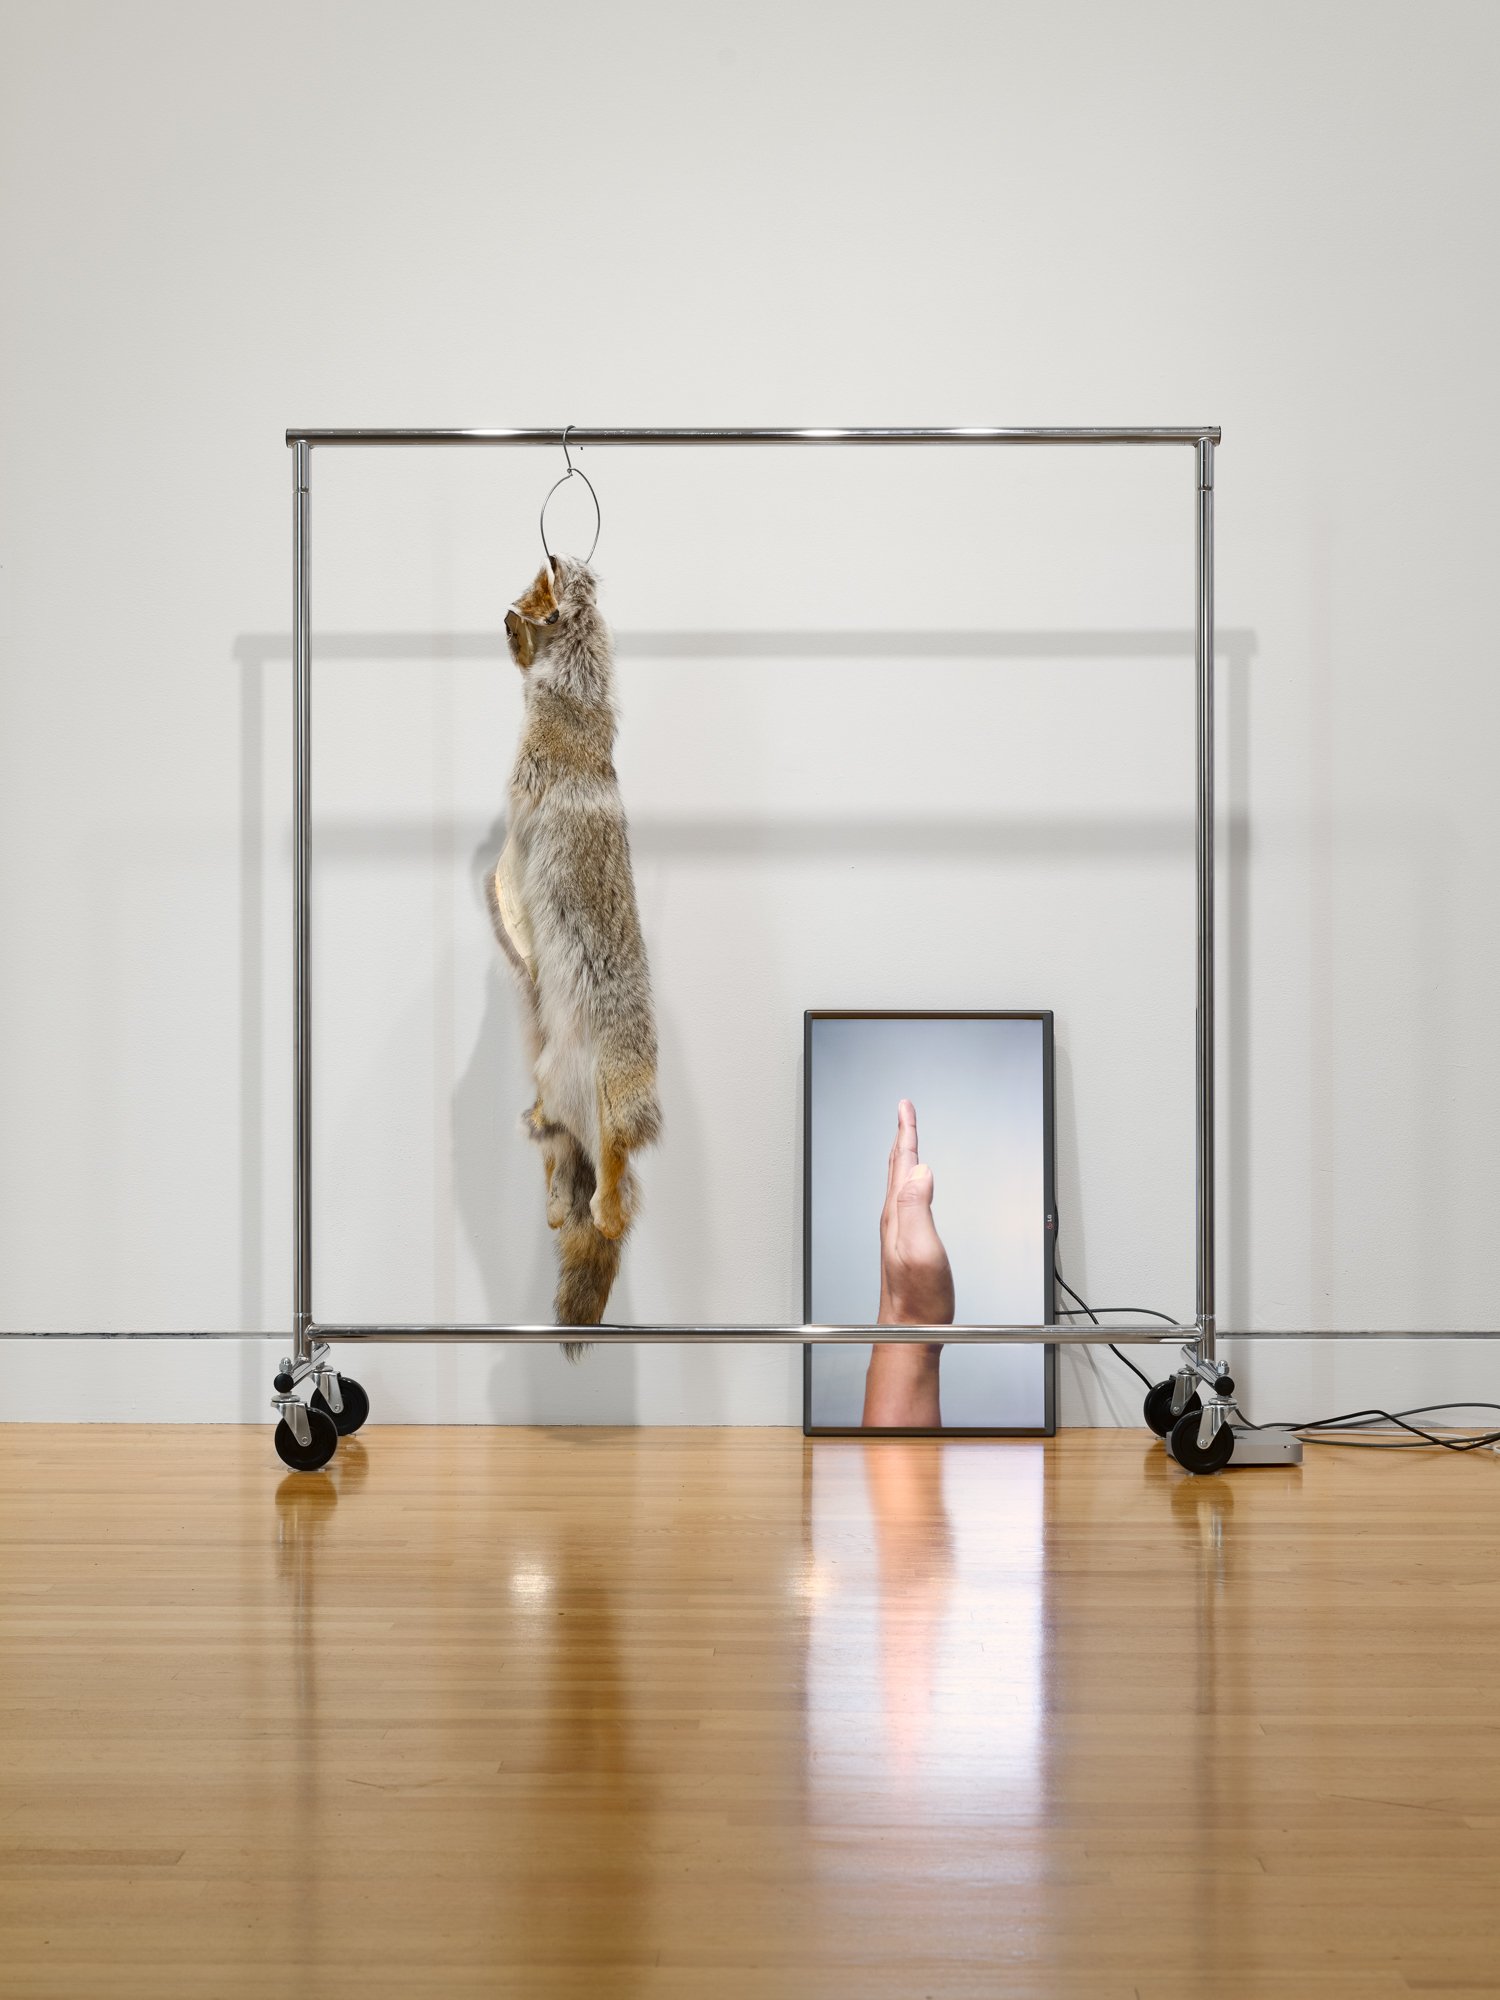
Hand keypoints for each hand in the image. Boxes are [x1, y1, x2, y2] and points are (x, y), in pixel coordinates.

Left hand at [877, 1100, 954, 1328]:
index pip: (902, 1163)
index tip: (905, 1107)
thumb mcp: (922, 1249)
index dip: (906, 1132)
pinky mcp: (905, 1243)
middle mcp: (893, 1219)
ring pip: (899, 1181)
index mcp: (897, 1214)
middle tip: (904, 1112)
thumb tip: (921, 1171)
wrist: (910, 1330)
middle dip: (902, 1136)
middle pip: (897, 1167)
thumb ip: (918, 1207)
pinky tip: (912, 1182)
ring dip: (903, 1155)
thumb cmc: (918, 1298)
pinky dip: (909, 1179)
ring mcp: (897, 1231)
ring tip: (906, 1137)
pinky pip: (905, 1198)